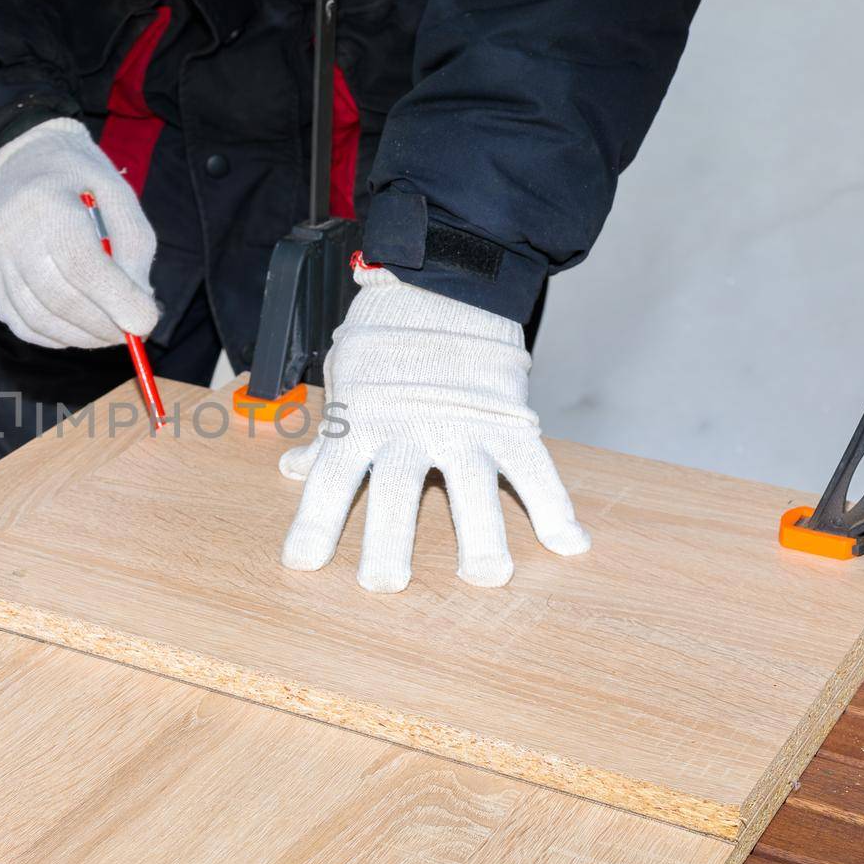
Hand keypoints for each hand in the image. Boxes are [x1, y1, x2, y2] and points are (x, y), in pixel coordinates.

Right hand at [0, 118, 159, 347]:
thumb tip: (140, 304)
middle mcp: (13, 234)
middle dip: (102, 326)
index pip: (81, 265)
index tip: (146, 323)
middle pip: (59, 299)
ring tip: (109, 332)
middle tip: (133, 333)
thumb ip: (134, 247)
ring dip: (81, 337)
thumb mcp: (118, 193)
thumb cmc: (78, 178)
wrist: (21, 161)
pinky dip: (55, 336)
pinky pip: (21, 322)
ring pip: (38, 319)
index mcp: (48, 204)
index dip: (117, 300)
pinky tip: (79, 330)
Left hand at [279, 266, 588, 591]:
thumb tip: (293, 472)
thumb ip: (327, 433)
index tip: (301, 564)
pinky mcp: (510, 419)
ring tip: (486, 577)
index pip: (329, 480)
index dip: (314, 524)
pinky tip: (570, 545)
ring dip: (480, 538)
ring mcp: (462, 425)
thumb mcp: (345, 377)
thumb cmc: (387, 332)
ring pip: (470, 489)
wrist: (446, 277)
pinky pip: (536, 470)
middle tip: (383, 586)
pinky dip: (556, 507)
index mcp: (360, 419)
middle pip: (393, 494)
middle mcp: (407, 427)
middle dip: (387, 544)